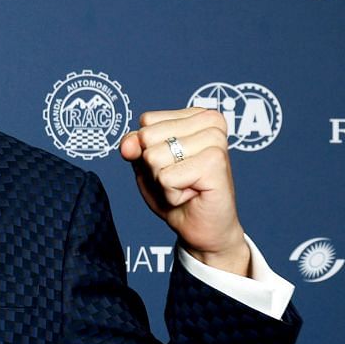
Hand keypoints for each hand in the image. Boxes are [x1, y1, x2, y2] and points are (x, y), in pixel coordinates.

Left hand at [118, 107, 250, 275]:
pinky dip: (171, 194)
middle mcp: (210, 121)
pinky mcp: (215, 162)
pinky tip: (192, 195)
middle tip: (179, 179)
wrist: (202, 228)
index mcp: (195, 115)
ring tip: (186, 186)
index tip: (173, 165)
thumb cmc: (178, 194)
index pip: (146, 122)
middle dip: (154, 167)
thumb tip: (129, 143)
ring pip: (154, 157)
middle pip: (147, 136)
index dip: (148, 150)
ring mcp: (215, 140)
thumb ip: (134, 146)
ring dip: (163, 181)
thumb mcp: (147, 166)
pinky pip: (166, 177)